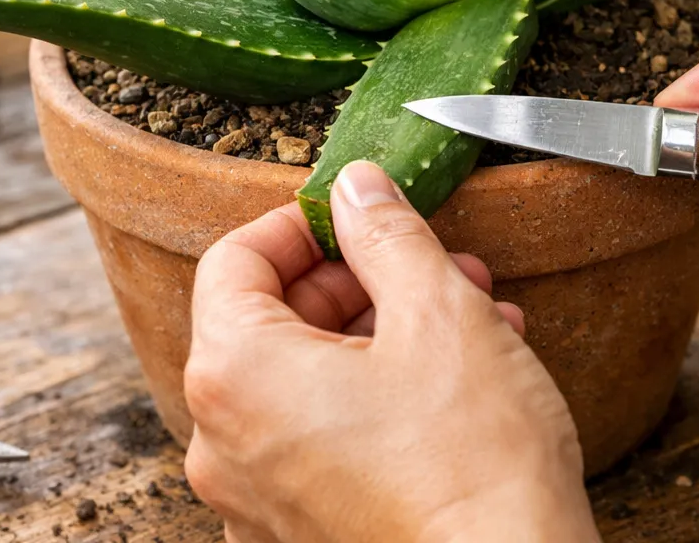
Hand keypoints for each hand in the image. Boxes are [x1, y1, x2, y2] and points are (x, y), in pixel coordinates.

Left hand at [184, 160, 598, 542]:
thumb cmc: (473, 465)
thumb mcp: (438, 312)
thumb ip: (386, 234)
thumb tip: (357, 190)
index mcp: (235, 375)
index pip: (233, 260)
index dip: (301, 223)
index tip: (356, 212)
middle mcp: (225, 446)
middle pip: (271, 323)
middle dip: (360, 282)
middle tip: (432, 264)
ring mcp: (258, 503)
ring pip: (307, 385)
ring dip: (383, 338)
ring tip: (469, 319)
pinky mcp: (301, 538)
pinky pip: (324, 445)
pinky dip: (377, 404)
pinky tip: (457, 387)